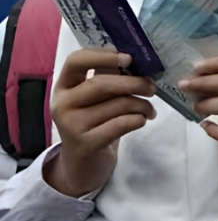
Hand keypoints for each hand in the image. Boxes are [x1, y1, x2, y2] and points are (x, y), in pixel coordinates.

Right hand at [45, 49, 156, 196]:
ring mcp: (71, 125)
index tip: (129, 58)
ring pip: (117, 104)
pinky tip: (142, 120)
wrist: (83, 164)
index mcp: (64, 87)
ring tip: (150, 110)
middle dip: (134, 83)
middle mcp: (62, 104)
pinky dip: (138, 119)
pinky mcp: (85, 144)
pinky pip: (121, 124)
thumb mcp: (95, 100)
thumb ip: (109, 78)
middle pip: (101, 83)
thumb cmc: (95, 124)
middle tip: (152, 87)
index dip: (103, 56)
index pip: (76, 60)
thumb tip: (133, 59)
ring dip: (142, 105)